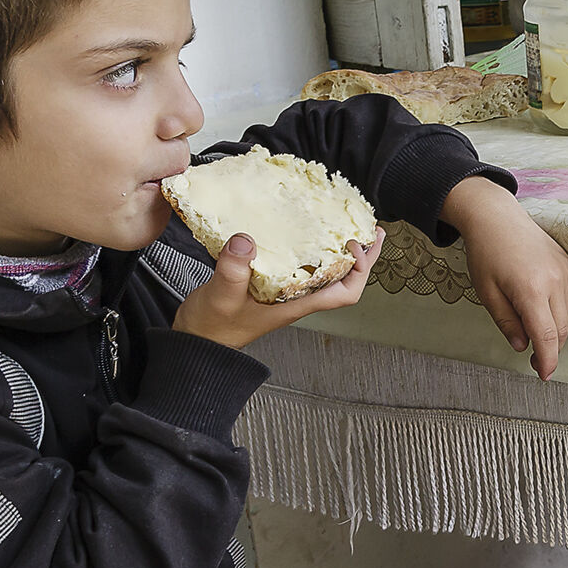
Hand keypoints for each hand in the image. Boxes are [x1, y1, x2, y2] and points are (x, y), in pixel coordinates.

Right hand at [172, 229, 384, 350]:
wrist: (197, 341)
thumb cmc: (212, 327)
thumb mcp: (221, 295)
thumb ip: (233, 270)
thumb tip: (246, 240)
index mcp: (296, 304)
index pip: (345, 294)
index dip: (359, 270)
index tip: (356, 244)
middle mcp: (297, 298)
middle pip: (344, 280)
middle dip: (362, 256)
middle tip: (370, 229)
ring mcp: (286, 292)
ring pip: (326, 272)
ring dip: (340, 251)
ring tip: (349, 226)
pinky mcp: (271, 284)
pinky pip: (302, 266)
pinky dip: (311, 249)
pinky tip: (306, 233)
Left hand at [443, 176, 567, 379]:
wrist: (497, 218)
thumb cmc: (486, 254)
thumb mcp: (487, 293)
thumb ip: (507, 323)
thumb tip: (523, 347)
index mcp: (530, 290)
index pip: (547, 336)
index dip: (548, 360)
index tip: (545, 375)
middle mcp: (554, 282)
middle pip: (562, 330)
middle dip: (551, 349)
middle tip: (534, 360)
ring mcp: (565, 272)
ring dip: (558, 332)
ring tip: (537, 334)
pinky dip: (566, 314)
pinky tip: (549, 313)